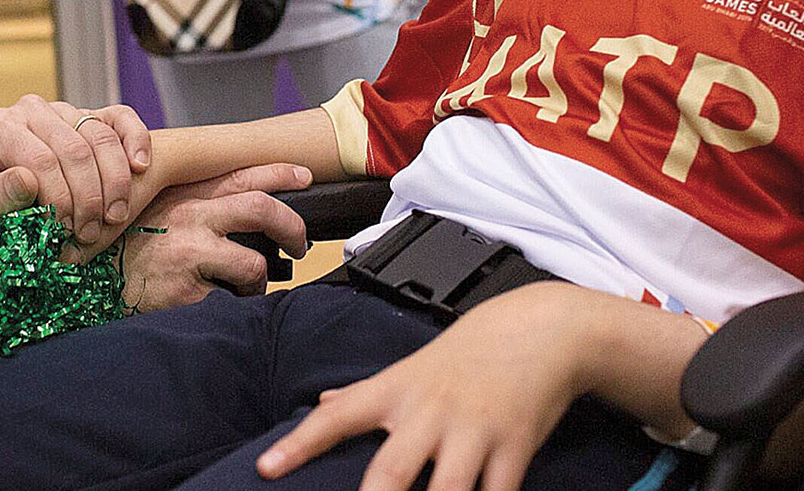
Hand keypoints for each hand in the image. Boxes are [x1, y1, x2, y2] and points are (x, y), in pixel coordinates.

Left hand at [0, 96, 151, 256]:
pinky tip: (140, 167)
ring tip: (112, 218)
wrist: (6, 191)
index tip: (65, 230)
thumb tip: (25, 180)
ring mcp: (64, 109)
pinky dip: (136, 140)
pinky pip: (122, 119)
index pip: (40, 160)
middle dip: (88, 197)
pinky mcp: (91, 113)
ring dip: (114, 182)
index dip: (58, 199)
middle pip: (74, 150)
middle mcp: (31, 109)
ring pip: (100, 138)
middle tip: (89, 232)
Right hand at [119, 164, 311, 311]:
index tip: (303, 175)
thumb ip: (195, 206)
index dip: (277, 172)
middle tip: (298, 244)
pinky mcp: (188, 292)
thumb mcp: (159, 214)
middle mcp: (189, 218)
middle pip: (261, 209)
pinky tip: (216, 306)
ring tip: (245, 288)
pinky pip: (232, 300)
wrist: (91, 286)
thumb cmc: (130, 251)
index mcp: (184, 196)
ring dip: (258, 281)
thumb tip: (246, 209)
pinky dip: (233, 306)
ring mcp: (189, 254)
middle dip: (292, 227)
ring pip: (255, 264)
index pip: (241, 175)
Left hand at [258, 282, 591, 490]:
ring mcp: (473, 431)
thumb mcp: (408, 368)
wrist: (537, 330)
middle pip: (390, 473)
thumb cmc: (464, 355)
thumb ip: (362, 394)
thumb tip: (319, 405)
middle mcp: (428, 412)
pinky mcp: (514, 447)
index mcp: (395, 392)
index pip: (336, 418)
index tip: (266, 468)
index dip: (299, 444)